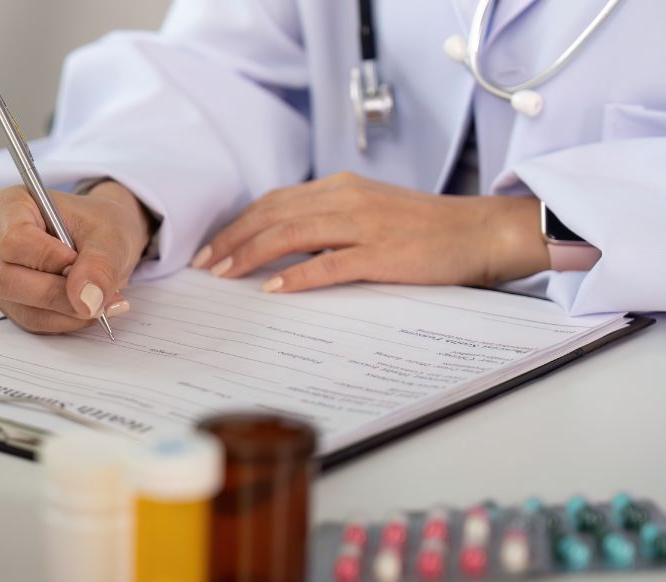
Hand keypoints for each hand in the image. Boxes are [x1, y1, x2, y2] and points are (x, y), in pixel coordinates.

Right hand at [0, 182, 148, 332]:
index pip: (11, 239)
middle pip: (7, 279)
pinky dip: (63, 320)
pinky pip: (30, 321)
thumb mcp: (111, 236)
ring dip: (65, 311)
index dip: (46, 257)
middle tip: (95, 293)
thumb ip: (101, 265)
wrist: (98, 240)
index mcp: (8, 205)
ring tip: (98, 300)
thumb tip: (86, 301)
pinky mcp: (5, 300)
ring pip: (20, 307)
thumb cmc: (98, 226)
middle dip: (57, 293)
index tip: (76, 259)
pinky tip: (84, 306)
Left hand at [192, 172, 550, 291]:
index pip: (274, 202)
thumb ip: (328, 223)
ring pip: (291, 234)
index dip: (237, 224)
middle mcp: (347, 199)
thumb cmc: (426, 230)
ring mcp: (364, 225)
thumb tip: (281, 247)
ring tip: (223, 274)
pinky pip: (328, 264)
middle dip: (231, 239)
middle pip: (272, 214)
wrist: (482, 232)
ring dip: (250, 255)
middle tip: (203, 264)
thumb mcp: (369, 214)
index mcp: (341, 188)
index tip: (211, 248)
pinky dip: (296, 276)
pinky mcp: (383, 254)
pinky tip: (272, 289)